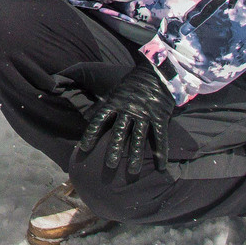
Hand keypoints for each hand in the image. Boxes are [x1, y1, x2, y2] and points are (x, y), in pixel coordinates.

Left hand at [78, 62, 173, 180]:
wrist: (156, 72)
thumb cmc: (132, 84)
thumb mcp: (114, 91)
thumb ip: (101, 105)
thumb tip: (86, 117)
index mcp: (115, 102)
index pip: (100, 119)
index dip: (91, 134)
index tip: (84, 148)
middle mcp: (129, 110)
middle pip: (120, 133)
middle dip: (114, 149)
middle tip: (109, 165)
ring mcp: (145, 114)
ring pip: (139, 138)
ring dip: (136, 156)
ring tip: (132, 172)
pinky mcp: (160, 117)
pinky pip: (161, 138)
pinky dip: (162, 153)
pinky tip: (161, 167)